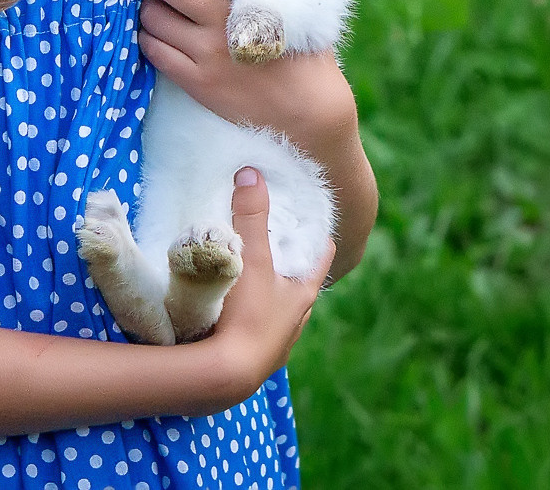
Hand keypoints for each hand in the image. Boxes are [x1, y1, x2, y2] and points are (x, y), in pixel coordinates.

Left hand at [131, 0, 359, 156]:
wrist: (308, 109)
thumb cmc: (301, 54)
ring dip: (143, 6)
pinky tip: (149, 31)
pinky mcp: (197, 83)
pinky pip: (156, 53)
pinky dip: (146, 38)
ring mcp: (206, 55)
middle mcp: (220, 24)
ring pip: (154, 20)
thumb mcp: (284, 9)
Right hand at [199, 168, 332, 405]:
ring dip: (269, 297)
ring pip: (280, 312)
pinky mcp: (256, 361)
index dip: (319, 236)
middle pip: (301, 285)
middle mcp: (296, 320)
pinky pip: (258, 334)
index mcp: (303, 294)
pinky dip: (250, 321)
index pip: (323, 257)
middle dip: (290, 266)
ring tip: (249, 279)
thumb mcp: (251, 260)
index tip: (309, 219)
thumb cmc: (247, 316)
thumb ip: (249, 216)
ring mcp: (277, 344)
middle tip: (271, 243)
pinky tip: (232, 317)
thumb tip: (250, 172)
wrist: (226, 376)